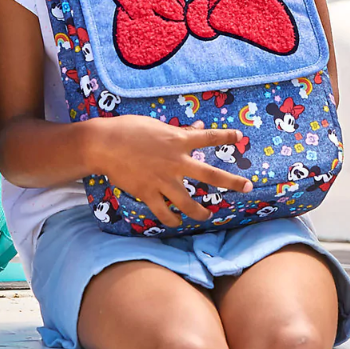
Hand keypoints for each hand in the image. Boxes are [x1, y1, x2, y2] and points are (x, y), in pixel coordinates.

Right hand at [86, 115, 253, 227]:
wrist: (102, 145)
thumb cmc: (127, 129)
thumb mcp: (155, 126)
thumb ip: (177, 131)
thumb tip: (196, 127)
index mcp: (177, 141)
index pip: (208, 137)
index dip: (226, 137)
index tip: (239, 137)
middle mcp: (176, 162)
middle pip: (210, 174)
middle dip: (231, 182)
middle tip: (247, 186)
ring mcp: (163, 180)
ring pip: (189, 202)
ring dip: (201, 211)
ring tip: (207, 215)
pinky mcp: (148, 193)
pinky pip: (163, 212)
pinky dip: (171, 220)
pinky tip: (176, 222)